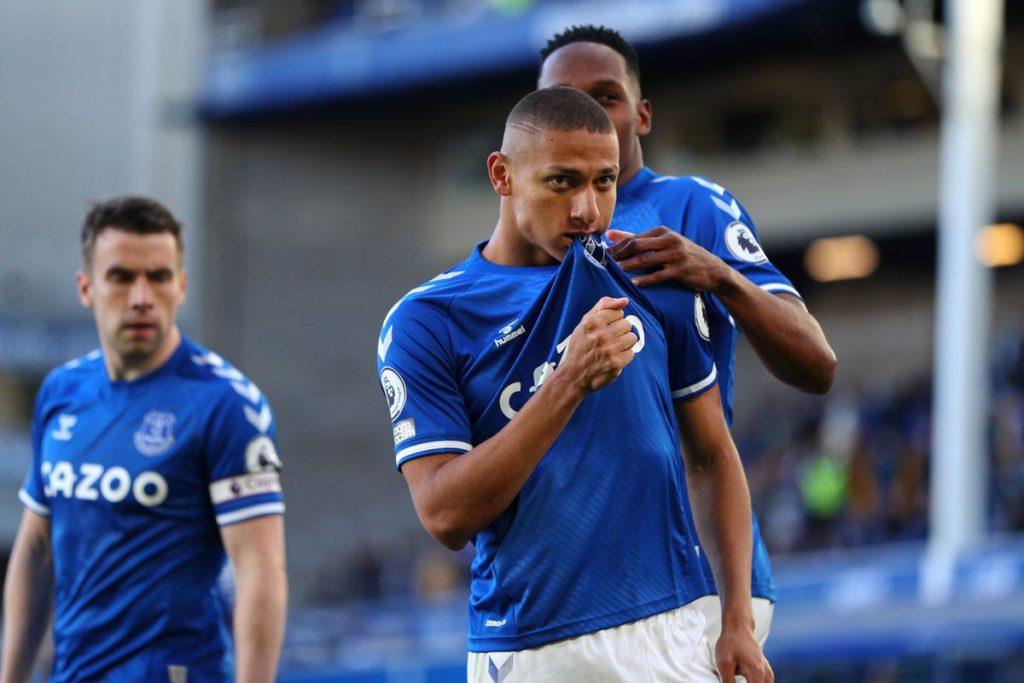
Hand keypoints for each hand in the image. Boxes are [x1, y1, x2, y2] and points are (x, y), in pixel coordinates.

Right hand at [557, 297, 637, 393]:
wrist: (573, 375)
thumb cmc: (581, 346)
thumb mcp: (585, 321)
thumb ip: (604, 305)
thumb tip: (625, 300)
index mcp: (592, 322)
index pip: (619, 313)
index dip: (612, 321)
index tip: (604, 329)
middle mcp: (601, 335)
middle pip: (627, 325)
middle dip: (620, 331)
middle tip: (608, 340)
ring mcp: (609, 350)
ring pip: (632, 338)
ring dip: (624, 343)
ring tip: (612, 348)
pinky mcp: (616, 364)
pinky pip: (631, 353)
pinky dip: (624, 356)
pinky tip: (613, 358)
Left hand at [606, 226, 727, 290]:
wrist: (713, 269)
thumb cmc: (683, 255)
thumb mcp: (663, 242)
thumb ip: (636, 238)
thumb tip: (610, 235)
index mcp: (662, 232)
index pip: (633, 238)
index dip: (616, 247)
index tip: (601, 255)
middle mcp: (669, 240)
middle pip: (636, 246)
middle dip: (618, 255)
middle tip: (602, 264)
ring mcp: (676, 254)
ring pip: (645, 260)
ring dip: (627, 267)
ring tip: (613, 273)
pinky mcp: (681, 269)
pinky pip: (659, 275)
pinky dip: (645, 280)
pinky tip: (633, 284)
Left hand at [714, 622, 773, 682]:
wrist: (738, 627)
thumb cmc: (730, 643)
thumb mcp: (724, 664)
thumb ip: (728, 682)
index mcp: (756, 672)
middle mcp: (765, 673)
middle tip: (734, 681)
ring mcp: (767, 670)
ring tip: (739, 680)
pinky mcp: (766, 669)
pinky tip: (749, 681)